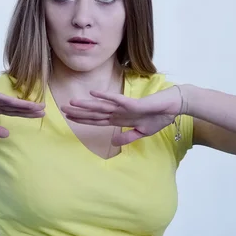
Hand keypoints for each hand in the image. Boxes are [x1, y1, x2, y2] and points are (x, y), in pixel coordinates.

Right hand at [0, 84, 44, 137]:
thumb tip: (7, 134)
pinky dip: (5, 99)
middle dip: (28, 109)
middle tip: (44, 111)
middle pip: (14, 106)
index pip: (12, 111)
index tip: (39, 116)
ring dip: (21, 104)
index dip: (25, 113)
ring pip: (8, 101)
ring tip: (36, 106)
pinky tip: (16, 102)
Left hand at [61, 86, 182, 145]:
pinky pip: (116, 99)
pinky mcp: (132, 103)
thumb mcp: (141, 132)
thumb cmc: (158, 117)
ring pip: (101, 106)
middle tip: (62, 108)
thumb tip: (112, 142)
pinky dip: (104, 96)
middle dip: (79, 112)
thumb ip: (126, 137)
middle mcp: (118, 112)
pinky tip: (93, 93)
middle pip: (95, 113)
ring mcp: (124, 107)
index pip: (97, 120)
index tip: (70, 118)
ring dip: (86, 104)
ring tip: (72, 102)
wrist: (173, 107)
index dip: (83, 120)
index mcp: (119, 119)